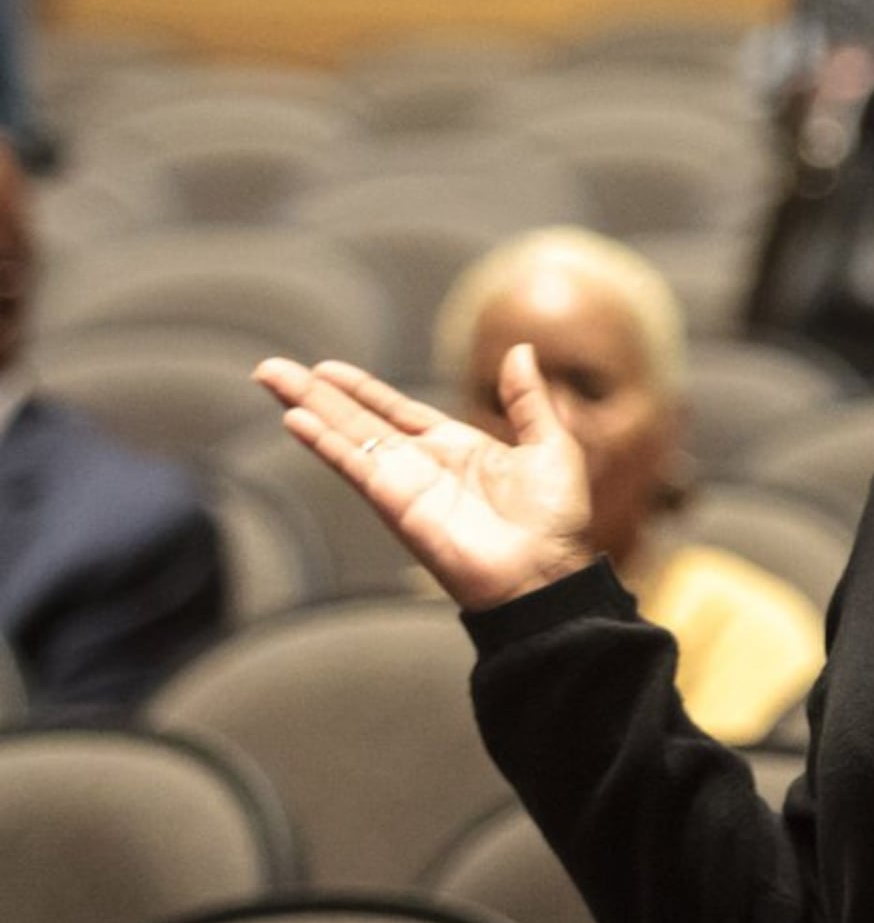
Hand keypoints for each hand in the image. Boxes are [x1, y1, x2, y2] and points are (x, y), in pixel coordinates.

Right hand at [253, 347, 599, 612]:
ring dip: (306, 406)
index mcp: (456, 447)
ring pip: (345, 435)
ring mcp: (403, 483)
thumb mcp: (551, 445)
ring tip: (269, 378)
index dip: (361, 389)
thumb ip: (529, 399)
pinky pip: (354, 465)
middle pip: (356, 418)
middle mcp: (421, 464)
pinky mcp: (395, 502)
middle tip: (272, 369)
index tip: (326, 369)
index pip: (395, 410)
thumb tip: (520, 350)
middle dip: (315, 392)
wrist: (546, 572)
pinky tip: (295, 419)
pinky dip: (324, 443)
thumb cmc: (555, 521)